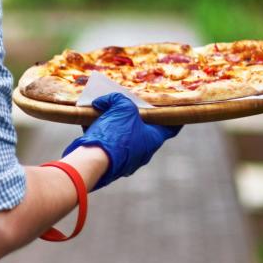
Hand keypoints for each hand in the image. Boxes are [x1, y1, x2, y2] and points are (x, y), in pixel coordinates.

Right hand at [63, 93, 181, 189]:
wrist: (93, 162)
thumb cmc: (116, 134)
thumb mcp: (122, 108)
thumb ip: (117, 99)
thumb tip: (104, 101)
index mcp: (153, 139)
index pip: (171, 126)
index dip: (173, 115)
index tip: (173, 107)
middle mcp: (143, 152)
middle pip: (143, 130)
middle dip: (135, 117)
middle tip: (128, 105)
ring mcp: (126, 160)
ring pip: (123, 137)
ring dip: (114, 125)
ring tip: (102, 112)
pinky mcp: (109, 163)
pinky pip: (108, 144)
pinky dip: (101, 134)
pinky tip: (89, 124)